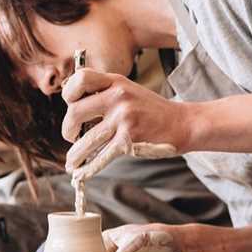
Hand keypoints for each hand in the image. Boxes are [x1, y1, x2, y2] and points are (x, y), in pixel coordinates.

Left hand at [62, 69, 182, 181]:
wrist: (182, 123)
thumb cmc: (151, 110)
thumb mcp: (128, 90)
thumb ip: (104, 94)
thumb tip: (72, 110)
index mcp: (116, 81)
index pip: (81, 78)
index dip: (69, 93)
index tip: (71, 105)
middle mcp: (118, 96)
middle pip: (75, 112)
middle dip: (68, 129)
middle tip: (71, 137)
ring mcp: (124, 117)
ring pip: (87, 140)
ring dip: (75, 155)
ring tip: (72, 163)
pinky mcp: (129, 139)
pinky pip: (102, 156)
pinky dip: (89, 168)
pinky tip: (82, 173)